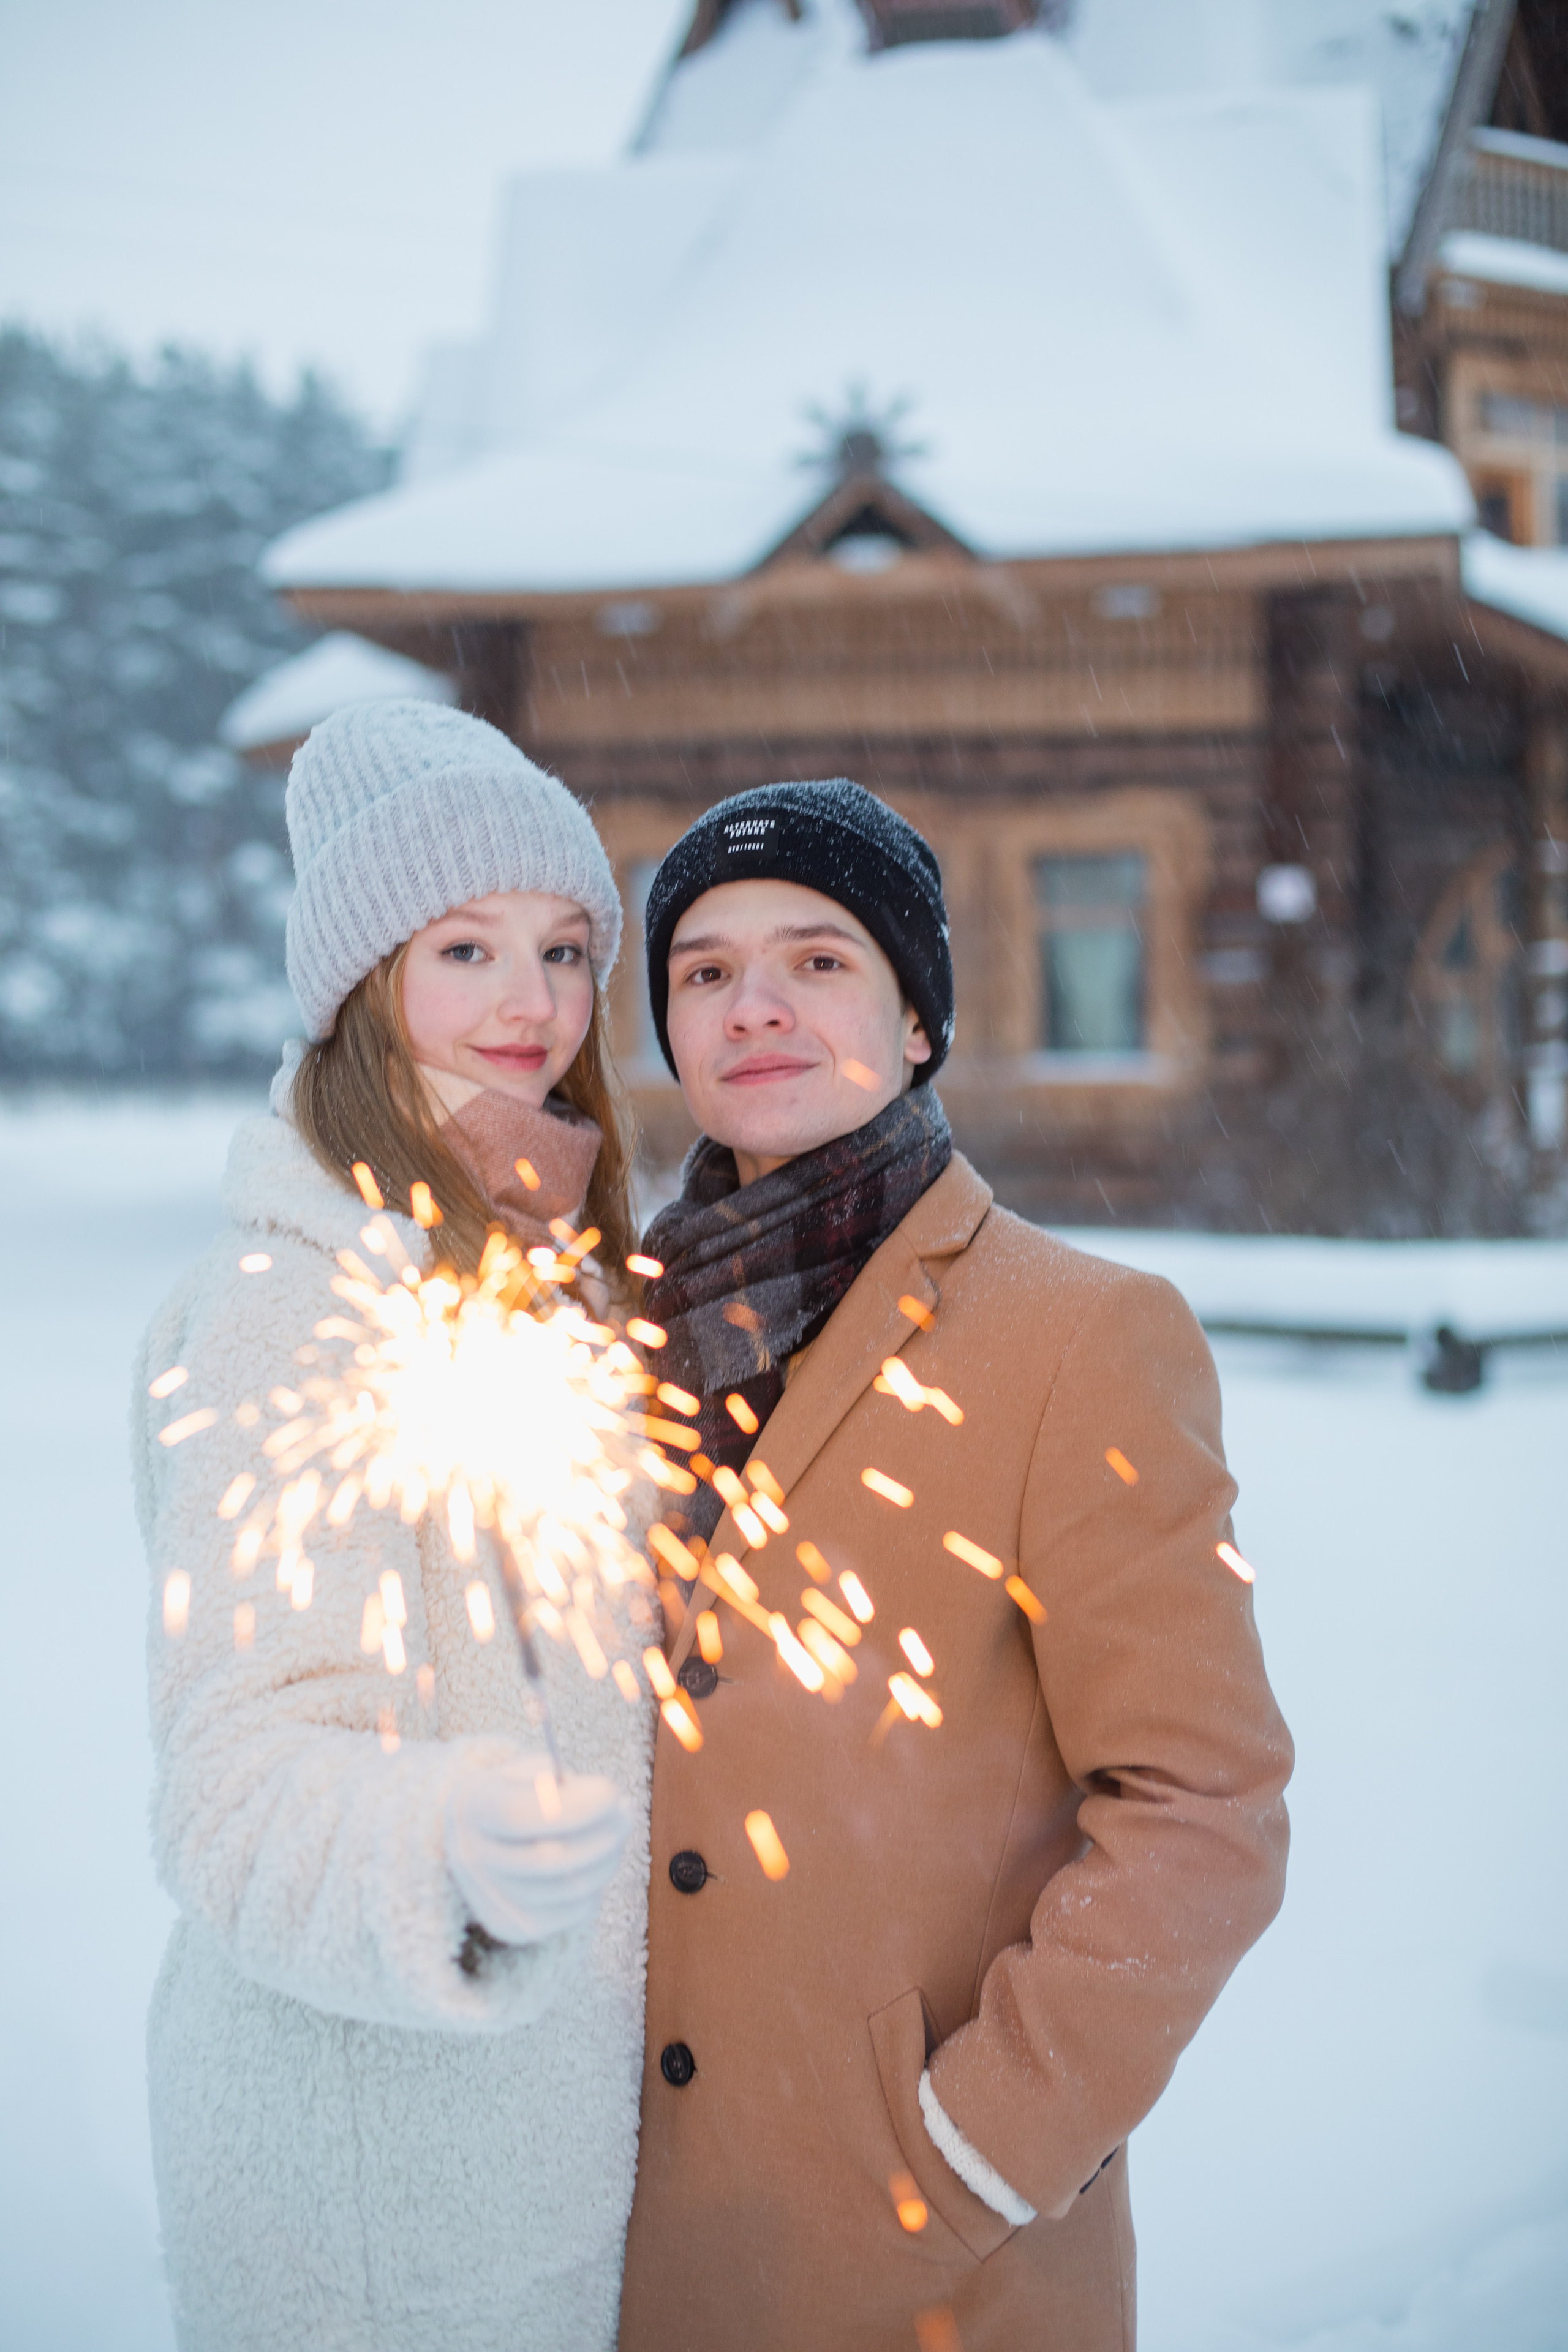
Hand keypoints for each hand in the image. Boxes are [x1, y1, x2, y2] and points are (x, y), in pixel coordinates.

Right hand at [444, 1758, 631, 1947]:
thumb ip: (557, 1780)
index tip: (612, 1791)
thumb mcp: (528, 1769)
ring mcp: (490, 1899)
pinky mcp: (516, 1926)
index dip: (575, 1805)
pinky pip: (575, 1911)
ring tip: (616, 1834)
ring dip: (607, 1859)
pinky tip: (594, 1862)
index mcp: (471, 1808)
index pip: (520, 1814)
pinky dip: (596, 1886)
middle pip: (550, 1858)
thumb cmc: (516, 1792)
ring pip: (570, 1888)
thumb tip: (600, 1804)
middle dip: (603, 1834)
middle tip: (626, 1813)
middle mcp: (470, 1858)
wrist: (479, 1835)